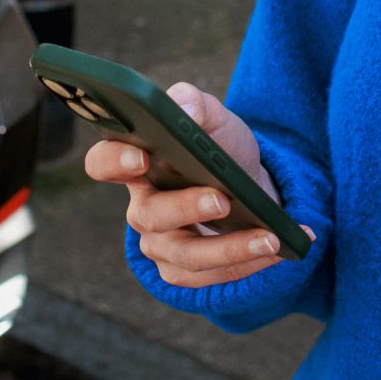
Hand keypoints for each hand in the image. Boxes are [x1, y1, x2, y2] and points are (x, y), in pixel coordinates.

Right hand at [81, 83, 290, 287]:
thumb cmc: (219, 147)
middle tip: (222, 199)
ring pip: (184, 255)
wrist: (248, 184)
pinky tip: (278, 250)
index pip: (102, 162)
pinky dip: (247, 264)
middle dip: (187, 208)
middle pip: (151, 215)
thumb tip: (184, 110)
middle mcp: (142, 206)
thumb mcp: (214, 117)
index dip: (114, 162)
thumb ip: (195, 103)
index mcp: (136, 163)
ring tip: (269, 238)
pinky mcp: (182, 270)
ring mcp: (160, 243)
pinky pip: (209, 277)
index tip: (142, 156)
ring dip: (229, 249)